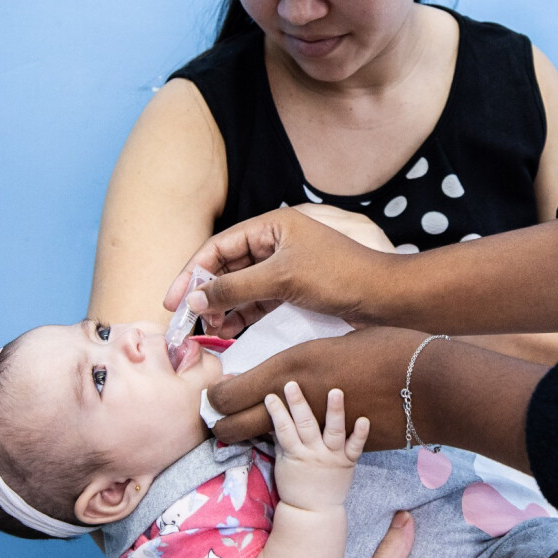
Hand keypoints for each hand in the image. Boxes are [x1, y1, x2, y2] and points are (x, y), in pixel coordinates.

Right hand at [164, 207, 391, 338]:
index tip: (172, 301)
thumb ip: (235, 288)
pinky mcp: (295, 289)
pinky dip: (243, 314)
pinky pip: (259, 300)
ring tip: (210, 331)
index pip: (218, 247)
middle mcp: (276, 242)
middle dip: (207, 294)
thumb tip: (193, 299)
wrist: (384, 298)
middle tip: (189, 323)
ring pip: (242, 287)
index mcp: (272, 226)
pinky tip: (230, 331)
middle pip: (227, 267)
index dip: (191, 273)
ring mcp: (285, 267)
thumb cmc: (338, 277)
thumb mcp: (281, 280)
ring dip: (224, 307)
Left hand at [205, 327, 428, 448]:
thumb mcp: (339, 341)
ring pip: (264, 443)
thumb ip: (310, 356)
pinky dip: (291, 449)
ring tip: (239, 435)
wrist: (430, 384)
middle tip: (217, 422)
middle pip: (237, 425)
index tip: (216, 394)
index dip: (217, 396)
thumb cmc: (389, 348)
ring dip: (248, 438)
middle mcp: (295, 402)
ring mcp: (315, 430)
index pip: (231, 391)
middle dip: (221, 425)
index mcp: (292, 367)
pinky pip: (302, 452)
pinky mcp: (336, 451)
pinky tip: (290, 447)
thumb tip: (296, 363)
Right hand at [266, 382, 369, 510]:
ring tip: (335, 391)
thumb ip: (280, 442)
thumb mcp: (283, 464)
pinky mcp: (348, 462)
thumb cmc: (295, 486)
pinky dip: (360, 434)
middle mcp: (314, 453)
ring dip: (334, 411)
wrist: (313, 512)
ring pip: (333, 431)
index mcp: (295, 454)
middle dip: (298, 404)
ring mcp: (332, 457)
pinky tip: (364, 419)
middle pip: (305, 425)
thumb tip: (272, 419)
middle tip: (292, 384)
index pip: (283, 429)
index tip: (270, 395)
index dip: (276, 412)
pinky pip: (355, 448)